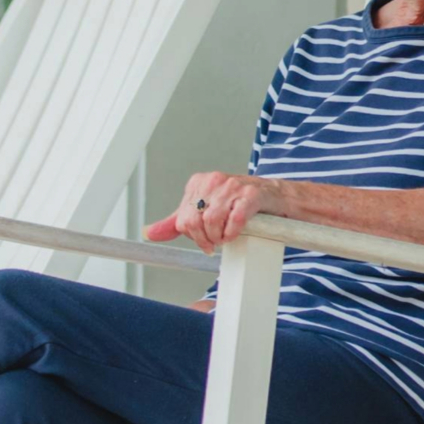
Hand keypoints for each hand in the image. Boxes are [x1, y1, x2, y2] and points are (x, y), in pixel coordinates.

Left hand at [144, 169, 272, 254]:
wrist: (274, 197)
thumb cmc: (239, 204)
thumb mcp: (204, 211)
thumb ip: (177, 223)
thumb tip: (149, 233)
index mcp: (198, 183)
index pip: (183, 218)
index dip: (193, 235)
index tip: (204, 239)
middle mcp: (214, 180)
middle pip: (195, 220)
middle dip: (205, 238)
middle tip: (215, 242)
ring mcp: (233, 186)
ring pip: (212, 221)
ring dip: (220, 237)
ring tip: (226, 237)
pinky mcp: (251, 195)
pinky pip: (235, 219)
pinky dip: (233, 232)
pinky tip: (236, 232)